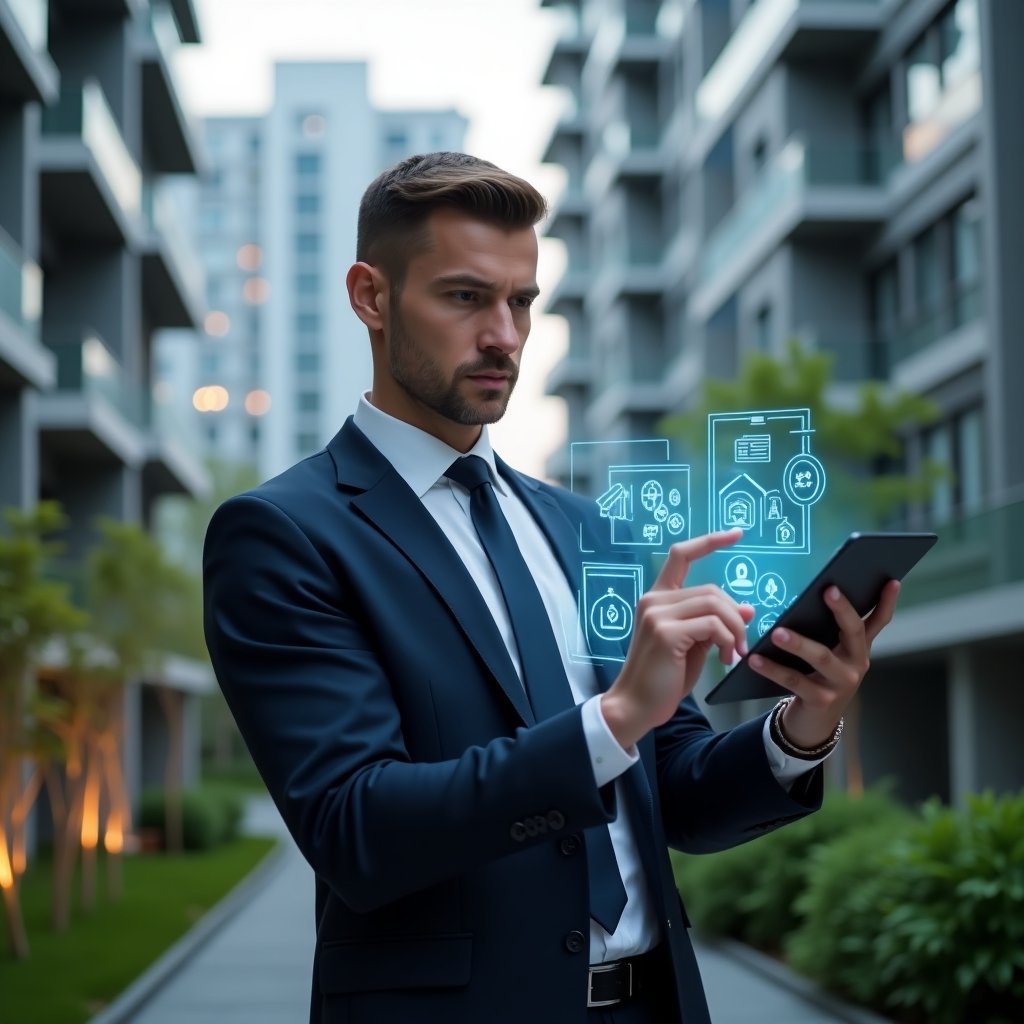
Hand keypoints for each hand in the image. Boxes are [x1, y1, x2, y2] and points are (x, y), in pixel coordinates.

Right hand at [601, 529, 751, 749]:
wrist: (636, 706)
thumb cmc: (664, 678)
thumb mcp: (695, 645)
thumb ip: (715, 623)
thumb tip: (748, 607)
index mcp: (657, 597)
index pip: (681, 555)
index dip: (710, 541)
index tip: (736, 533)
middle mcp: (654, 599)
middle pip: (712, 590)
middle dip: (736, 617)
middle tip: (739, 646)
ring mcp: (657, 613)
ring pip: (715, 604)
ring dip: (734, 630)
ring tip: (733, 654)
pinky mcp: (665, 631)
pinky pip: (712, 625)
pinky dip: (727, 641)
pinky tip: (724, 659)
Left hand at [749, 579, 901, 748]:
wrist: (813, 721)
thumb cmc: (817, 676)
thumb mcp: (828, 652)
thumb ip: (824, 629)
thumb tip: (805, 597)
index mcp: (858, 647)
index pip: (878, 621)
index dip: (887, 602)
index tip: (890, 581)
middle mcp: (856, 663)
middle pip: (853, 632)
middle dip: (842, 610)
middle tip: (828, 590)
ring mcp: (841, 683)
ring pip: (821, 657)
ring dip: (798, 643)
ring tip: (777, 632)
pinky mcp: (821, 699)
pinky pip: (794, 680)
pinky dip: (773, 668)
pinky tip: (755, 659)